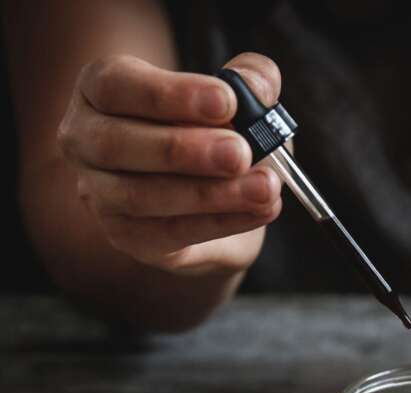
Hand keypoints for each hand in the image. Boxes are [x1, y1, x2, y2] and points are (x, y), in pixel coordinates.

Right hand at [57, 52, 283, 275]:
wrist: (220, 199)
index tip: (227, 101)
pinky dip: (221, 222)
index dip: (171, 94)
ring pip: (142, 195)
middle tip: (240, 153)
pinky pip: (171, 232)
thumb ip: (250, 79)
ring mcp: (99, 193)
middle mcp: (85, 139)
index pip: (115, 85)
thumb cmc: (218, 132)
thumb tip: (260, 86)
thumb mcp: (238, 98)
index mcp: (100, 88)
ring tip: (265, 188)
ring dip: (209, 194)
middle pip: (117, 143)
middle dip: (184, 149)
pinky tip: (261, 211)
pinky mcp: (128, 236)